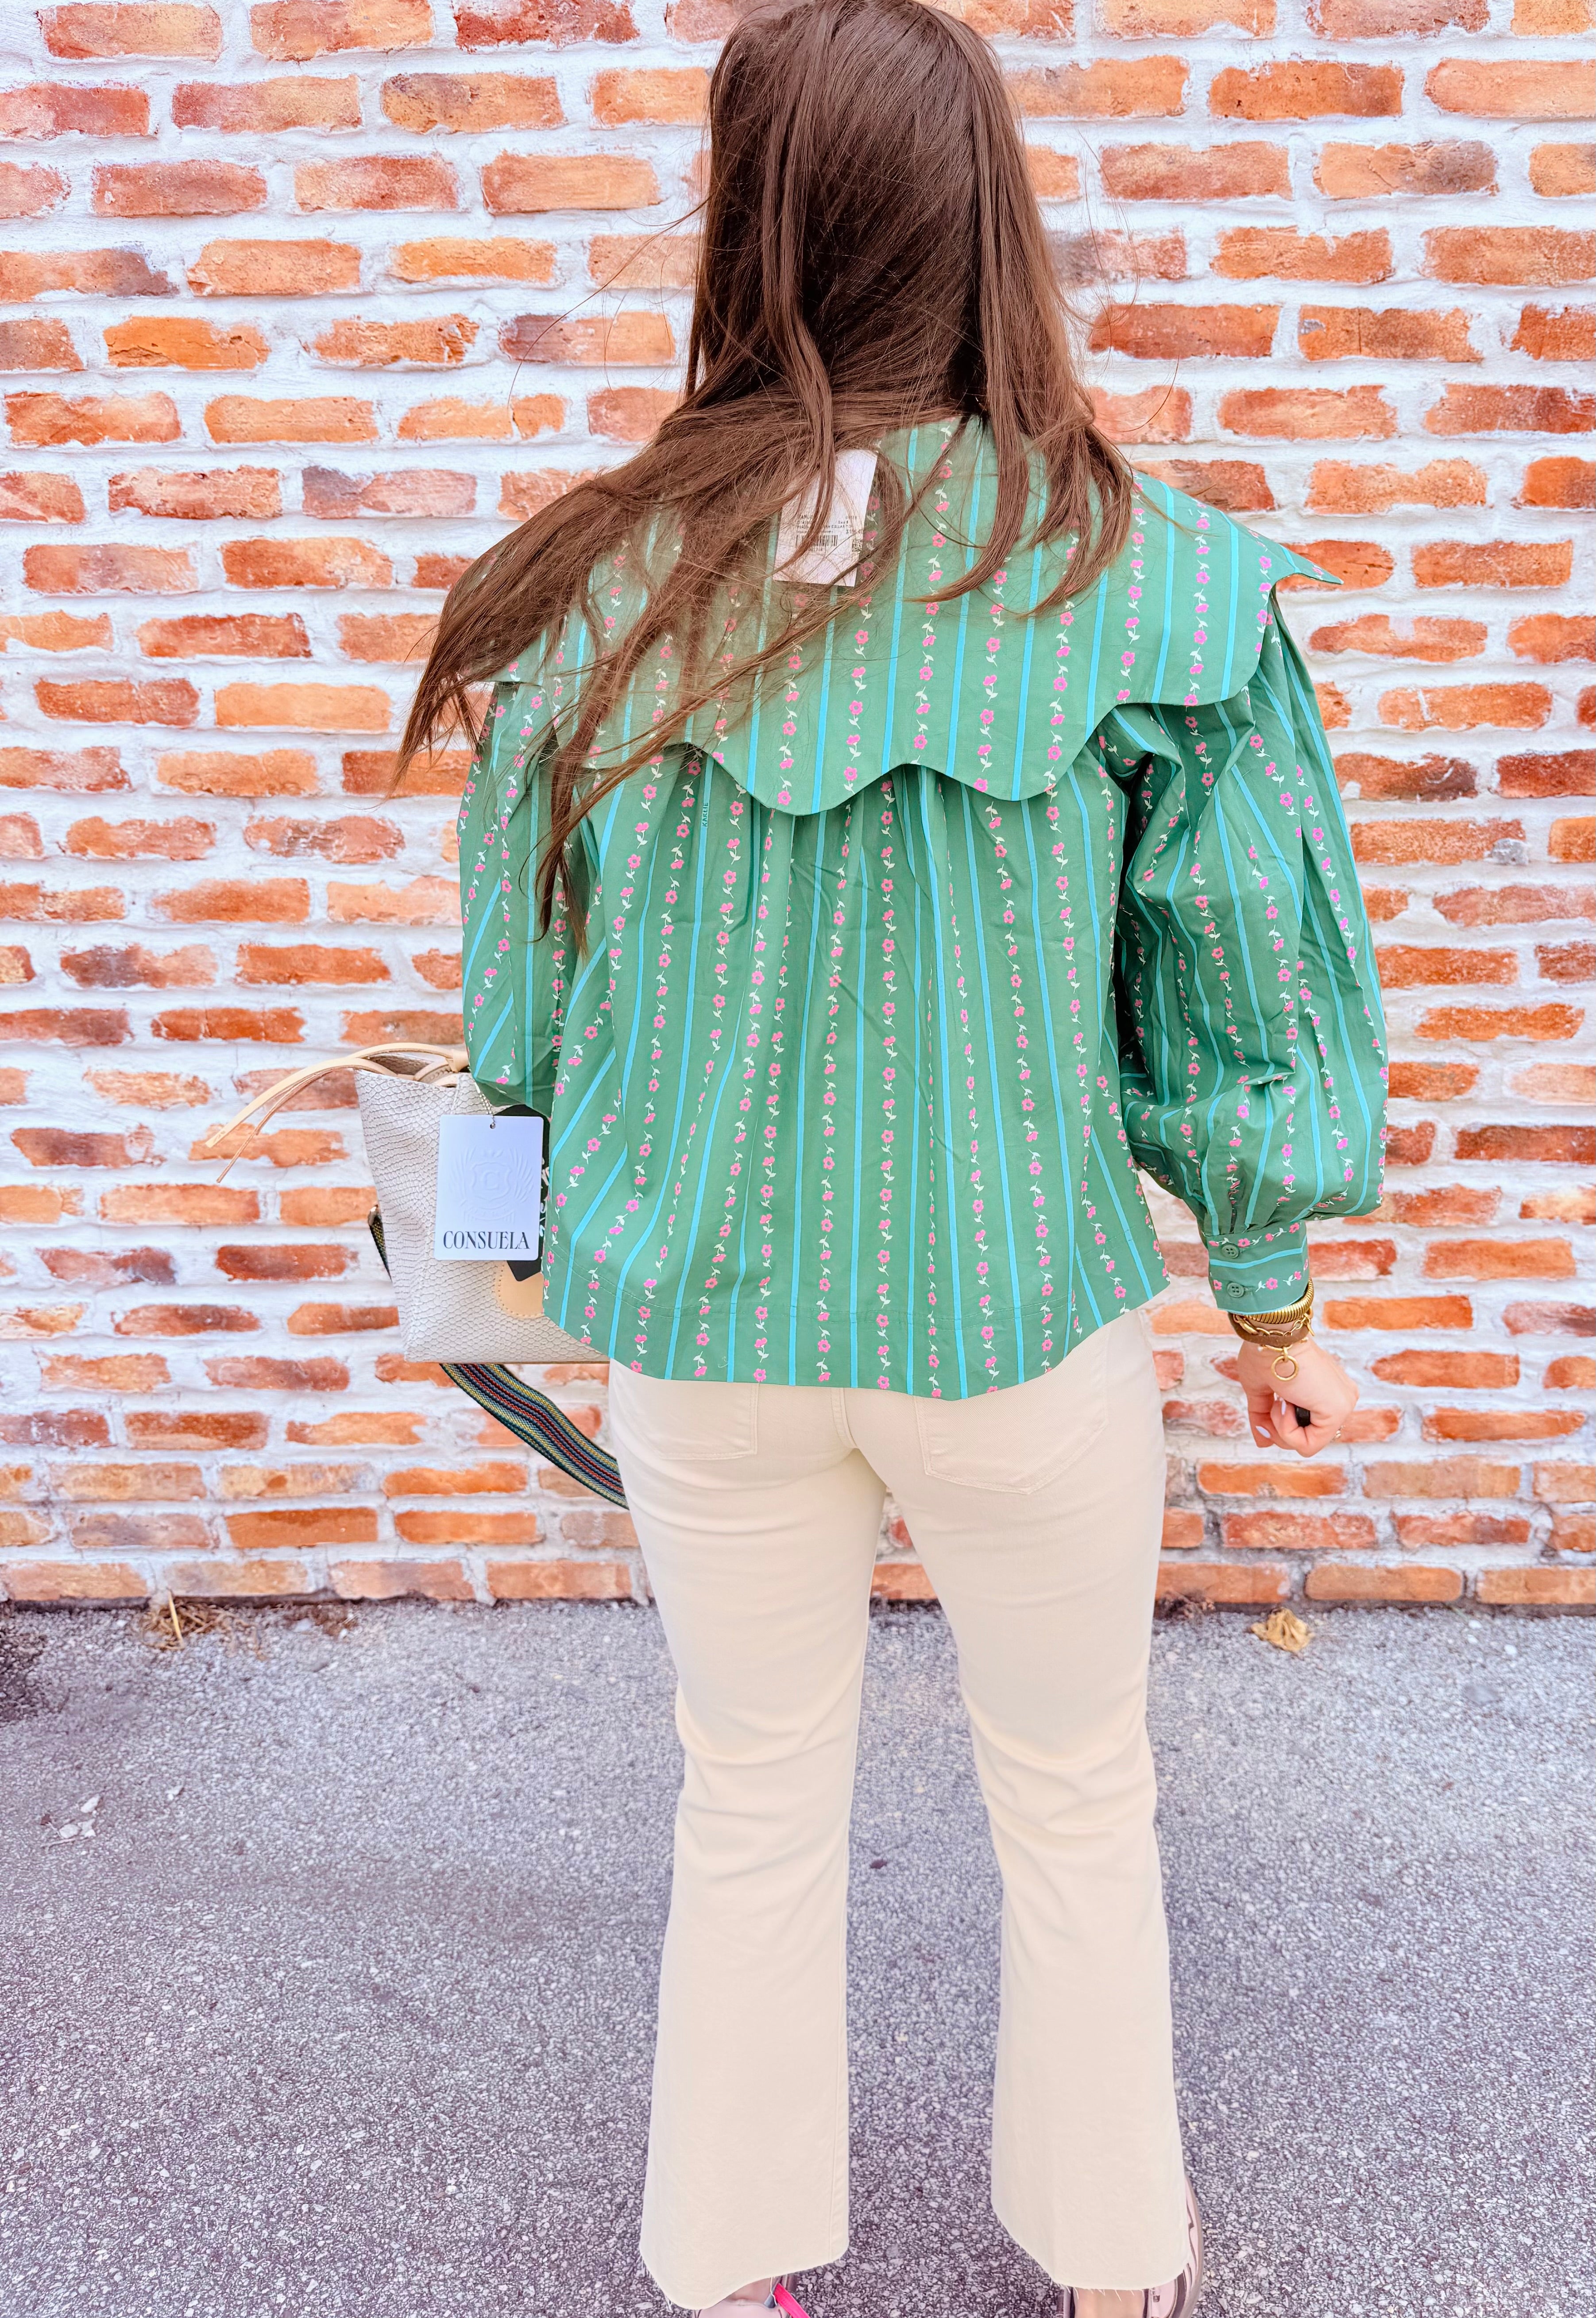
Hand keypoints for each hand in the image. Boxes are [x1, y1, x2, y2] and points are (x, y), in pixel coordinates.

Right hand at [1235, 1332, 1356, 1457]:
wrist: (1272, 1337)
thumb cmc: (1265, 1354)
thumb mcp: (1261, 1390)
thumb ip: (1264, 1417)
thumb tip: (1263, 1441)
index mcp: (1326, 1392)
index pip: (1306, 1428)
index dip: (1280, 1426)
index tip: (1270, 1405)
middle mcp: (1340, 1399)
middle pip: (1307, 1439)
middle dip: (1279, 1429)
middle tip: (1272, 1404)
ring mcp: (1342, 1405)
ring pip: (1307, 1444)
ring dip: (1282, 1427)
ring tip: (1279, 1400)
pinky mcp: (1337, 1410)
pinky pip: (1308, 1445)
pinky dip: (1287, 1431)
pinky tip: (1283, 1403)